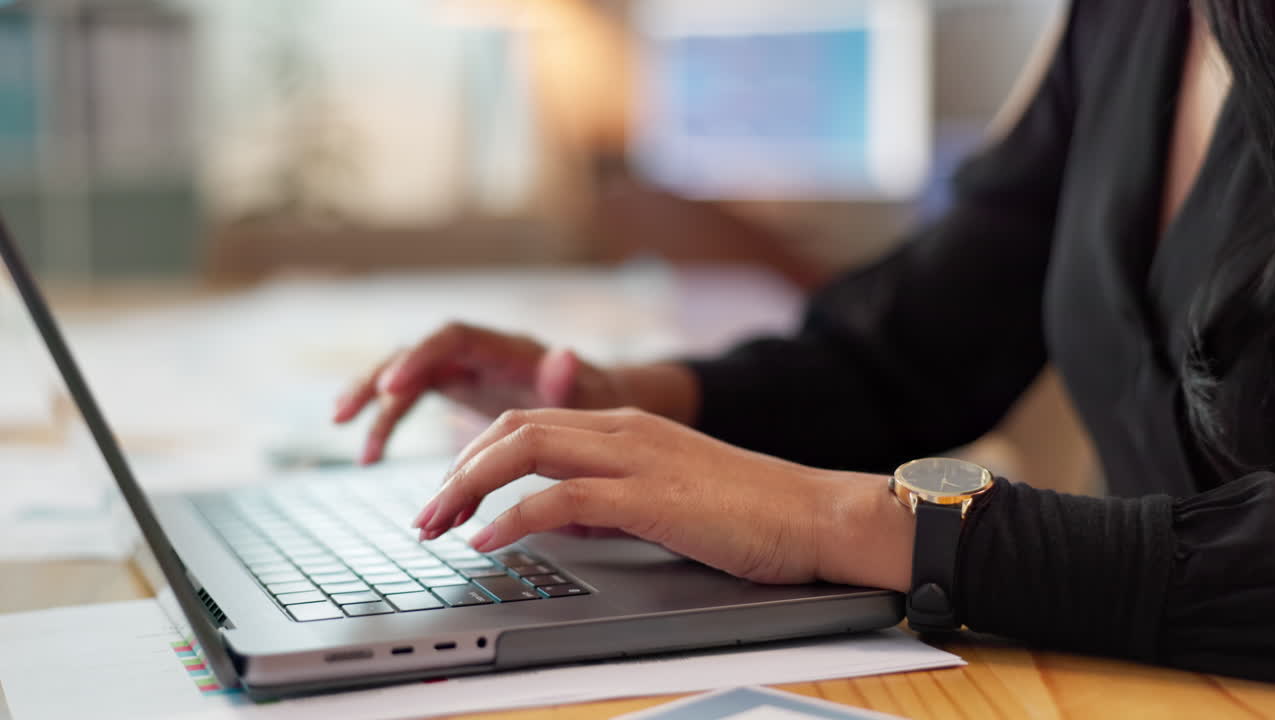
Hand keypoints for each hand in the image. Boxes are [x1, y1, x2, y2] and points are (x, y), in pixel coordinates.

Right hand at [333, 322, 623, 463]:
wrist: (597, 403)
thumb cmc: (595, 399)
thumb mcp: (589, 393)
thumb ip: (570, 380)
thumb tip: (563, 355)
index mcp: (505, 347)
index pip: (453, 337)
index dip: (420, 357)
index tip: (393, 386)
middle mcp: (477, 352)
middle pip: (414, 352)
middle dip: (377, 381)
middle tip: (346, 415)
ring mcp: (461, 369)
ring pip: (402, 375)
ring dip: (371, 404)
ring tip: (349, 439)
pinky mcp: (453, 390)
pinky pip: (408, 399)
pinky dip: (386, 423)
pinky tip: (369, 456)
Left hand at [411, 407, 914, 589]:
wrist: (815, 514)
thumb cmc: (750, 513)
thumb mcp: (664, 498)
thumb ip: (608, 501)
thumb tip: (557, 520)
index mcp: (627, 426)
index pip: (529, 423)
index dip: (476, 455)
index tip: (448, 494)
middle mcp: (624, 430)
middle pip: (513, 427)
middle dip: (456, 468)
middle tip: (425, 514)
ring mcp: (636, 458)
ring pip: (525, 449)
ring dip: (467, 486)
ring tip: (436, 524)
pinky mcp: (651, 497)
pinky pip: (561, 499)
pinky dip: (513, 517)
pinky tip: (488, 540)